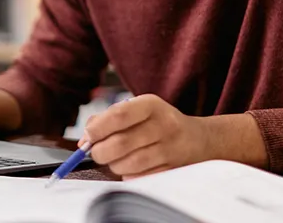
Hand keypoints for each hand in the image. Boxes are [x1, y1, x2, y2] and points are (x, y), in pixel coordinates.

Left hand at [80, 94, 222, 179]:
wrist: (197, 139)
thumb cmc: (158, 123)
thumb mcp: (137, 109)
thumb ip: (107, 119)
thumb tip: (85, 140)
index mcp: (151, 105)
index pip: (119, 115)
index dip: (98, 128)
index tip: (88, 138)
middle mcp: (163, 124)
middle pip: (121, 143)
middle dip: (101, 152)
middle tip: (97, 153)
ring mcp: (170, 148)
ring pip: (129, 163)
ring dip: (114, 165)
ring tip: (116, 160)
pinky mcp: (173, 168)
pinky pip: (141, 177)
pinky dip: (129, 175)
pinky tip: (131, 167)